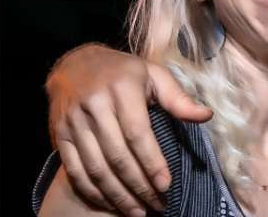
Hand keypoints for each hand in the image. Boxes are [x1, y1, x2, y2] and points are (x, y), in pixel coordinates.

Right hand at [46, 44, 212, 216]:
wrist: (74, 65)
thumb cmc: (124, 72)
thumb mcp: (154, 75)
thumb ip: (179, 98)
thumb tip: (206, 116)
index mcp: (123, 89)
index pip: (138, 134)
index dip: (152, 162)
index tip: (166, 185)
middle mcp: (95, 106)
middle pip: (117, 156)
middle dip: (139, 186)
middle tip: (157, 205)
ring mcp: (74, 123)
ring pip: (96, 168)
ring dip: (117, 195)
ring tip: (138, 212)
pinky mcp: (61, 136)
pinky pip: (75, 171)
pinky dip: (93, 192)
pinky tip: (110, 203)